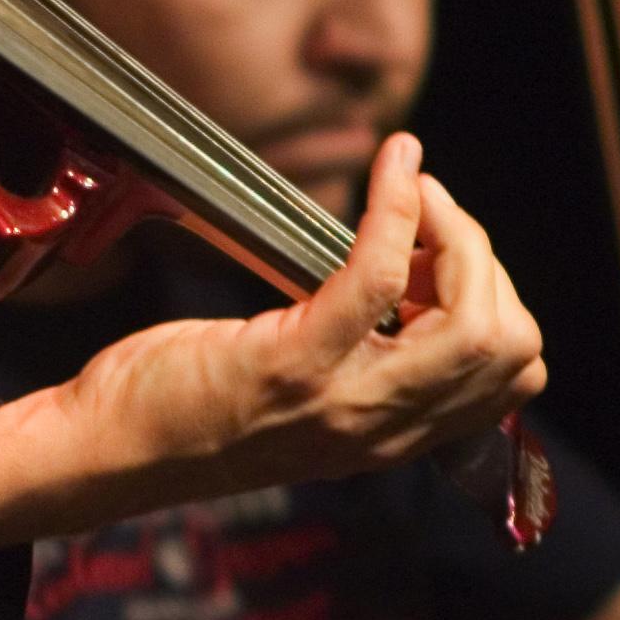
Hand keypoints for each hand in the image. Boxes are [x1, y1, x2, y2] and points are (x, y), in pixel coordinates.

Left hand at [0, 134, 545, 558]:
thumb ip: (364, 358)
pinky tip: (392, 167)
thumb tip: (405, 274)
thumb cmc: (188, 408)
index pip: (513, 374)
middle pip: (512, 345)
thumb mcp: (303, 399)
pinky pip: (378, 276)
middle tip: (430, 217)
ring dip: (455, 236)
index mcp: (393, 436)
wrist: (106, 452)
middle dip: (486, 261)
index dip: (500, 298)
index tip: (445, 251)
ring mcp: (345, 401)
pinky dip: (396, 206)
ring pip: (471, 320)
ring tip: (411, 201)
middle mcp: (383, 429)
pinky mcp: (296, 364)